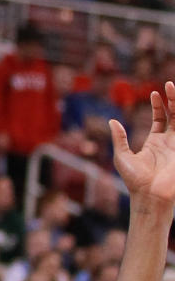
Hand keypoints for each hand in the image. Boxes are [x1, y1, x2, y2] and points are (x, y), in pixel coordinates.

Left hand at [111, 81, 174, 207]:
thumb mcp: (122, 156)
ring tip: (173, 88)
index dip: (159, 105)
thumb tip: (112, 121)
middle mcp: (168, 143)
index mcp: (154, 143)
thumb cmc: (135, 180)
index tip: (155, 92)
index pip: (160, 119)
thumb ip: (119, 138)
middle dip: (173, 100)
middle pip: (173, 116)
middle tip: (170, 84)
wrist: (149, 196)